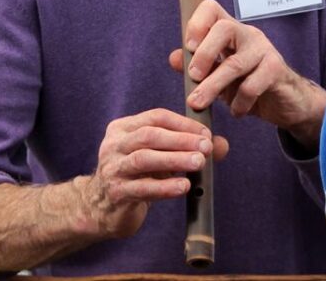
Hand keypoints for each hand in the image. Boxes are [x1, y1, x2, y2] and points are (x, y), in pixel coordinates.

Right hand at [81, 108, 228, 238]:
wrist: (104, 209)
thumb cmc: (138, 176)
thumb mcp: (161, 157)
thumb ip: (190, 148)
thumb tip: (221, 145)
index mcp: (124, 128)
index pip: (156, 117)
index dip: (183, 124)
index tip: (206, 133)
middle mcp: (114, 145)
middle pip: (149, 135)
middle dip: (181, 140)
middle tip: (206, 147)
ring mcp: (112, 169)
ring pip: (144, 159)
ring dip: (175, 160)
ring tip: (198, 163)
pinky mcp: (116, 193)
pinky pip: (142, 188)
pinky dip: (165, 187)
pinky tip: (184, 187)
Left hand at [168, 0, 325, 148]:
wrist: (285, 101)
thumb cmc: (248, 84)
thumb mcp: (218, 76)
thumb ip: (196, 67)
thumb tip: (174, 57)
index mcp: (230, 31)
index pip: (212, 9)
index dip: (197, 23)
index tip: (188, 47)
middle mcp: (248, 34)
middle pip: (224, 28)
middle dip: (203, 54)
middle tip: (192, 78)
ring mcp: (264, 50)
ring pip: (235, 63)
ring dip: (212, 86)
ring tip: (198, 104)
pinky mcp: (276, 70)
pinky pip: (252, 86)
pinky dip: (238, 103)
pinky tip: (236, 112)